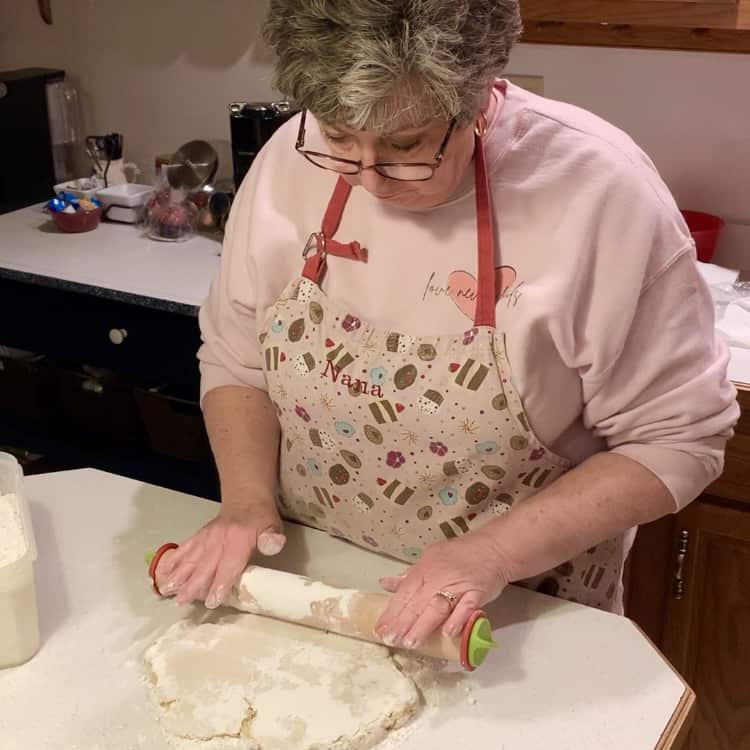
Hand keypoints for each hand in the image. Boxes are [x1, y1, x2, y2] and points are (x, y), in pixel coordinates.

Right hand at [156, 502, 284, 608]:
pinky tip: (162, 572)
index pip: (229, 565)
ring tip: (168, 590)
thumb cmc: (260, 519)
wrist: (246, 498)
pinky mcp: (199, 536)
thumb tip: (273, 544)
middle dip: (193, 584)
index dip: (221, 583)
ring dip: (179, 574)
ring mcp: (207, 537)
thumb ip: (272, 536)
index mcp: (238, 540)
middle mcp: (219, 539)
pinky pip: (185, 547)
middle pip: (205, 564)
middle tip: (181, 601)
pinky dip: (173, 559)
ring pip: (191, 557)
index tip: (212, 600)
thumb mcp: (272, 525)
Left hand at [374, 530, 508, 649]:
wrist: (494, 548)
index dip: (392, 611)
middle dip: (403, 622)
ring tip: (411, 643)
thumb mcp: (431, 558)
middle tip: (391, 640)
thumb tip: (385, 583)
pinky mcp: (478, 592)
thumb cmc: (460, 555)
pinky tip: (448, 633)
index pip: (405, 592)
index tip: (380, 628)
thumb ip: (410, 575)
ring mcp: (459, 585)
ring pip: (438, 607)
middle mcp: (439, 576)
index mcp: (425, 568)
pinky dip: (457, 619)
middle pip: (418, 602)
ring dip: (423, 625)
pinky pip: (467, 607)